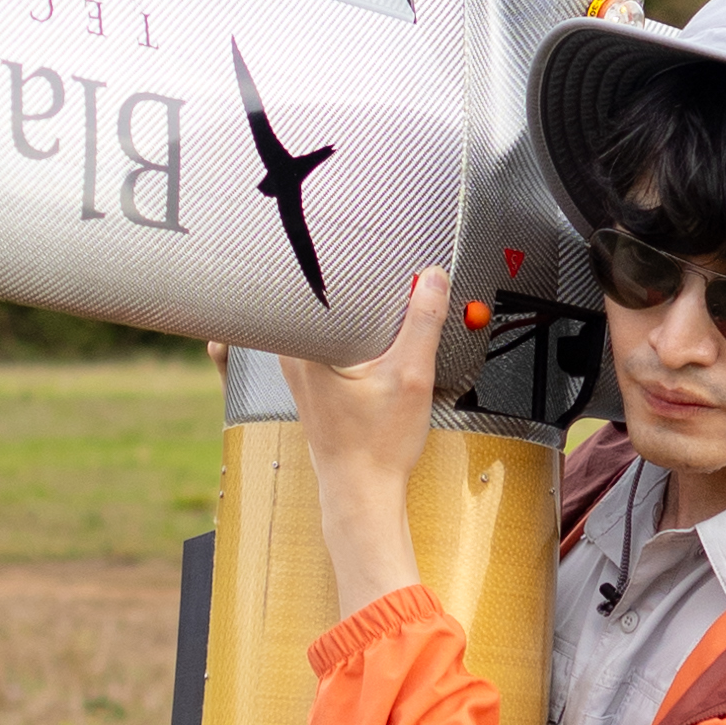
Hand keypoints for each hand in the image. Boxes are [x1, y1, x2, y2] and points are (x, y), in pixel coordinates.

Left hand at [281, 267, 449, 617]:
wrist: (363, 493)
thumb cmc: (376, 448)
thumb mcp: (411, 377)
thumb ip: (423, 322)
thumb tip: (432, 279)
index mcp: (304, 346)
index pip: (299, 279)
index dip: (320, 250)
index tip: (342, 231)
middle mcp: (293, 353)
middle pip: (310, 294)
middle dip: (339, 272)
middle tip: (365, 248)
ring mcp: (299, 367)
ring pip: (319, 317)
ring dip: (344, 301)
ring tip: (376, 284)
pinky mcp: (313, 379)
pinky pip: (325, 336)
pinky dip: (347, 325)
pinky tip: (372, 324)